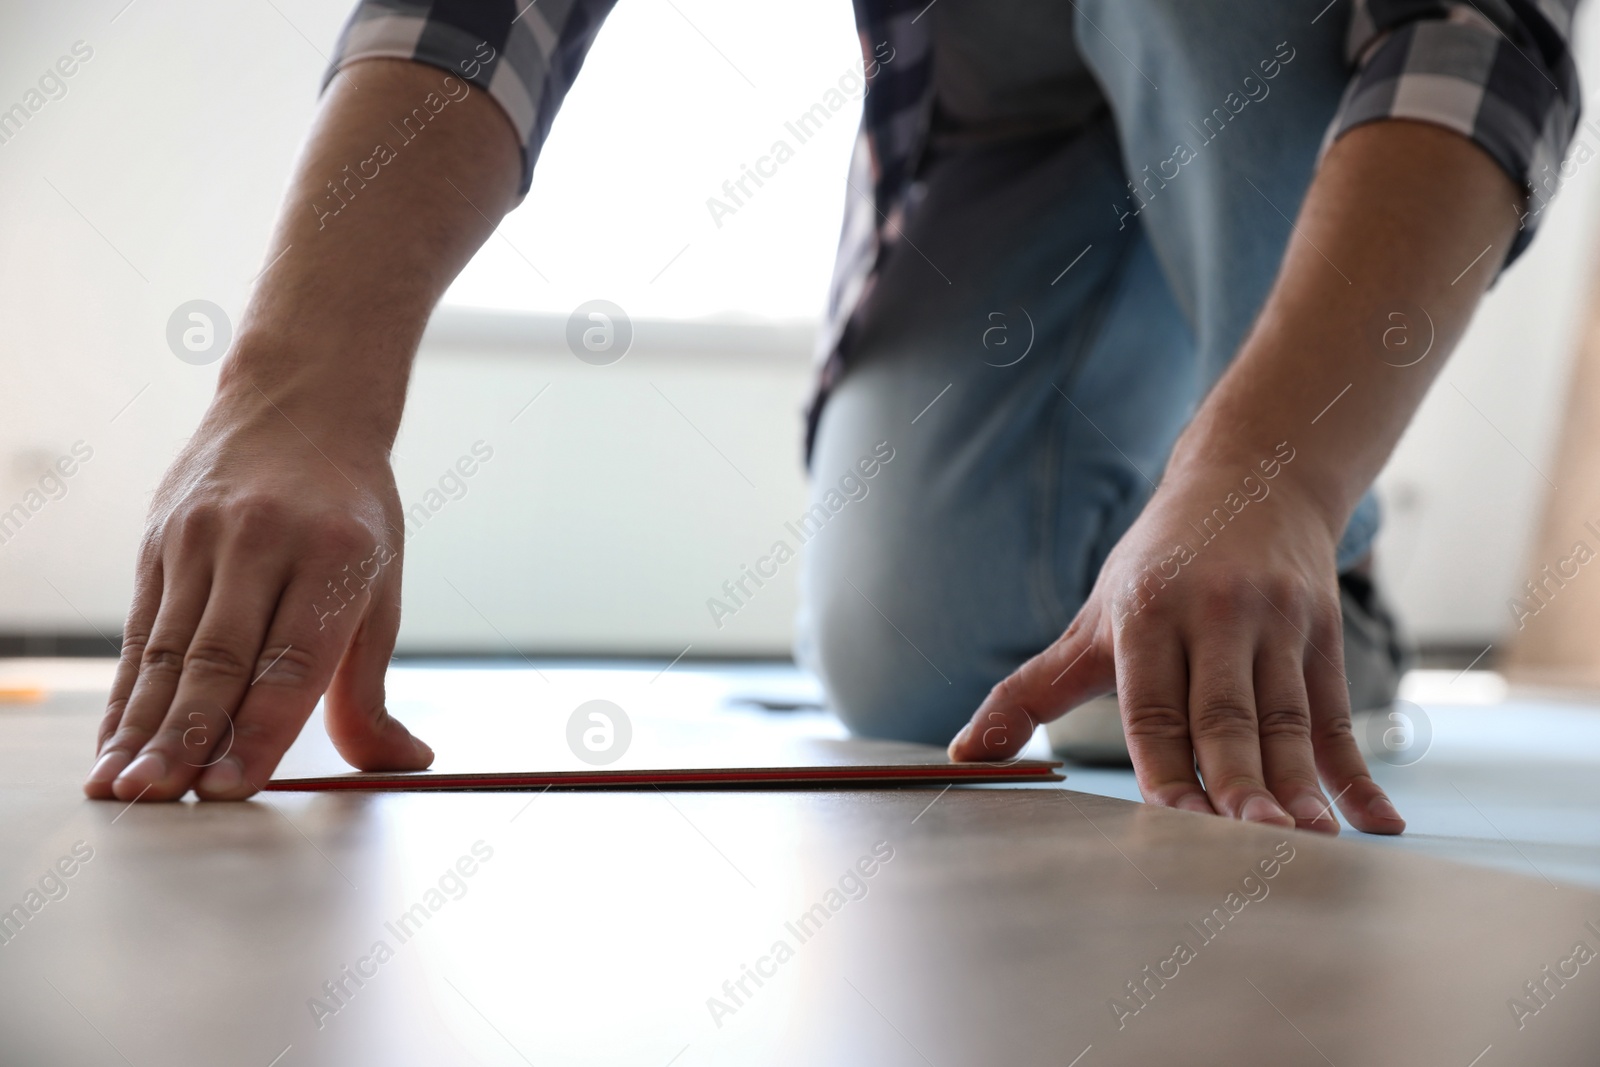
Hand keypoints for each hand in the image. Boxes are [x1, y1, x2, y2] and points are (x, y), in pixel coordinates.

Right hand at [83, 391, 430, 800]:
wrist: (300, 405)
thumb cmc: (351, 514)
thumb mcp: (380, 585)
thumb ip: (371, 684)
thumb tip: (401, 764)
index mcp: (337, 555)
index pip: (292, 660)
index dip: (260, 730)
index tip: (231, 790)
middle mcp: (264, 542)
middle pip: (219, 658)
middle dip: (187, 738)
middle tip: (160, 800)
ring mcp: (202, 537)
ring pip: (168, 649)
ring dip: (142, 726)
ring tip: (123, 788)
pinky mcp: (159, 540)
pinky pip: (140, 631)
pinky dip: (126, 695)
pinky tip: (111, 745)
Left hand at [947, 456, 1403, 834]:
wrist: (1249, 479)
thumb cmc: (1155, 568)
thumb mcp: (1089, 622)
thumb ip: (1027, 693)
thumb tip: (964, 755)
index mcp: (1148, 613)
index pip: (1155, 705)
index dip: (1165, 765)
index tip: (1173, 822)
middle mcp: (1217, 615)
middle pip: (1227, 716)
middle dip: (1240, 782)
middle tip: (1256, 842)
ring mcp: (1278, 624)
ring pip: (1290, 721)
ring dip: (1303, 788)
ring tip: (1312, 845)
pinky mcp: (1325, 636)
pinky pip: (1341, 719)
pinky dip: (1359, 776)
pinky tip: (1379, 824)